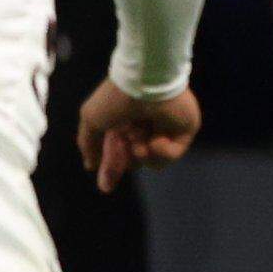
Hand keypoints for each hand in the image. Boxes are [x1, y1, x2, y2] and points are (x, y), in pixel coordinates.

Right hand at [77, 80, 199, 192]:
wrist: (146, 84)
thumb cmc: (116, 99)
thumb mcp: (91, 120)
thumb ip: (89, 144)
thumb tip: (90, 165)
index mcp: (122, 123)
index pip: (116, 152)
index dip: (111, 169)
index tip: (106, 187)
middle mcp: (142, 127)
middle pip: (133, 159)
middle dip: (126, 160)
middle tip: (126, 150)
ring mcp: (164, 130)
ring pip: (152, 161)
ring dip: (142, 154)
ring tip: (140, 142)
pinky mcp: (183, 133)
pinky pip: (171, 155)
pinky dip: (162, 151)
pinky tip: (156, 139)